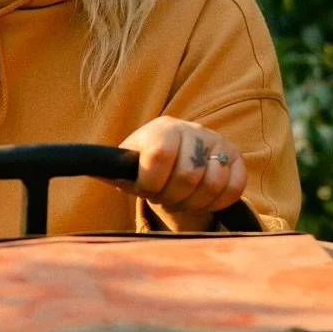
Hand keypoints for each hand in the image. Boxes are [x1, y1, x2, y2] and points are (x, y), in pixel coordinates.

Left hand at [116, 115, 247, 218]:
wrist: (173, 157)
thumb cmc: (143, 166)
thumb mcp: (126, 166)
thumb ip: (111, 169)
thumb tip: (97, 169)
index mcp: (162, 129)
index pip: (160, 156)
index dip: (151, 183)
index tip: (146, 189)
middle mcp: (193, 129)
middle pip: (188, 175)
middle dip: (172, 196)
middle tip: (165, 197)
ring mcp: (217, 141)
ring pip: (213, 183)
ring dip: (193, 202)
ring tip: (181, 199)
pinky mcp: (235, 156)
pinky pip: (234, 187)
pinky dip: (216, 202)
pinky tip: (200, 201)